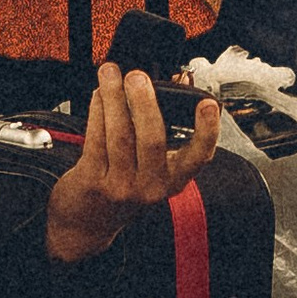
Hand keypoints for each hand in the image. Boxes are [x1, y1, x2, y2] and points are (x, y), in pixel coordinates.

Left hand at [44, 62, 222, 262]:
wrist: (87, 223)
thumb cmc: (123, 186)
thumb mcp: (151, 169)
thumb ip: (159, 132)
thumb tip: (163, 85)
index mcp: (172, 180)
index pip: (198, 157)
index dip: (207, 131)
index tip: (208, 104)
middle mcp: (150, 187)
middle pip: (152, 140)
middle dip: (145, 103)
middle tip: (138, 76)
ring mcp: (121, 186)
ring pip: (120, 135)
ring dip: (115, 99)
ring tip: (111, 74)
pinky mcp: (93, 182)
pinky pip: (96, 139)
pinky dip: (97, 111)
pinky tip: (98, 94)